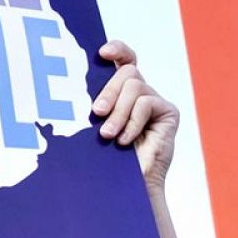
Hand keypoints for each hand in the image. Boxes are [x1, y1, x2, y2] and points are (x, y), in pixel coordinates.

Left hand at [91, 40, 179, 192]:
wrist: (125, 188)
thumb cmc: (103, 158)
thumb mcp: (91, 126)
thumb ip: (92, 105)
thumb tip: (69, 85)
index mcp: (120, 92)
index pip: (123, 60)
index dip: (117, 49)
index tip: (102, 53)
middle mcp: (140, 92)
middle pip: (127, 71)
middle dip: (109, 90)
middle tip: (96, 112)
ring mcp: (155, 101)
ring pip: (135, 86)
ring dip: (118, 112)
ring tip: (108, 135)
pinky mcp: (169, 112)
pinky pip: (146, 103)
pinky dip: (132, 122)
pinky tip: (125, 141)